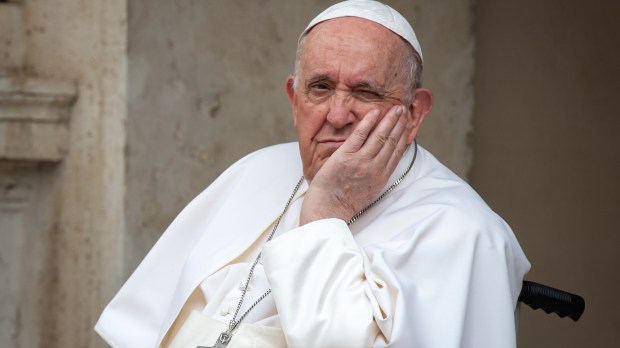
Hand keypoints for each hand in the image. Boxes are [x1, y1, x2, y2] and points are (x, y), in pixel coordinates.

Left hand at [300, 105, 408, 224]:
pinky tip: (374, 112)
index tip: (407, 124)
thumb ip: (376, 175)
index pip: (397, 152)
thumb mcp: (368, 191)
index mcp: (381, 177)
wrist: (328, 211)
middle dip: (399, 124)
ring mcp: (360, 162)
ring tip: (395, 108)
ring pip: (380, 136)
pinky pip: (360, 136)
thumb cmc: (344, 203)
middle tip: (403, 110)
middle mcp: (375, 168)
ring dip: (389, 120)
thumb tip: (381, 163)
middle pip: (392, 141)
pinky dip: (368, 123)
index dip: (403, 136)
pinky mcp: (345, 157)